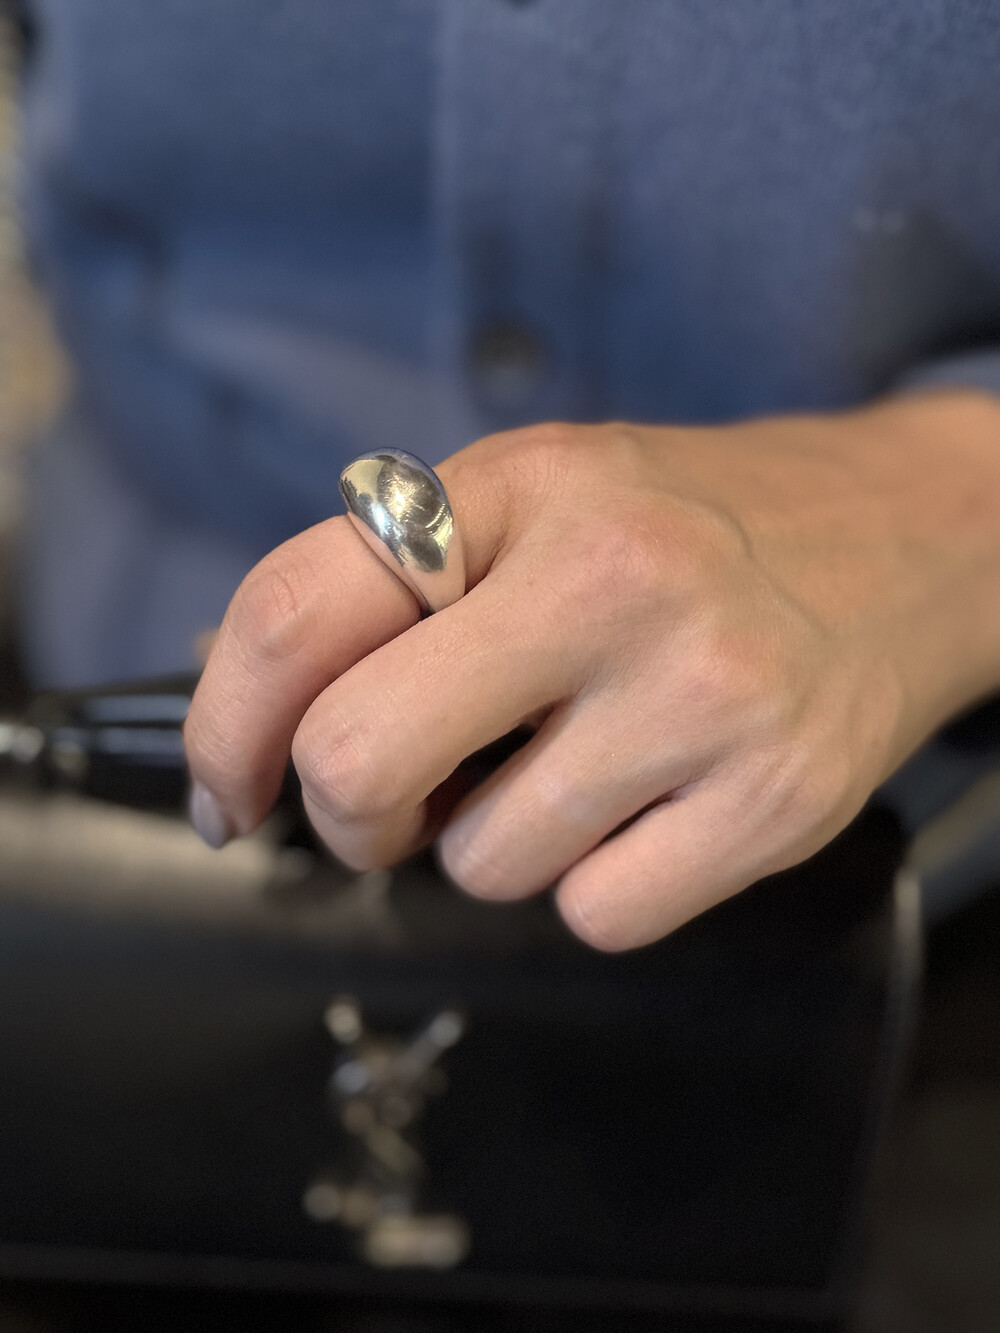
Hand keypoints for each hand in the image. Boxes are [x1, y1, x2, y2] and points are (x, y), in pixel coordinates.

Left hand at [184, 393, 999, 948]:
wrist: (906, 540)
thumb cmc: (692, 526)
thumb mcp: (537, 494)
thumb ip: (393, 577)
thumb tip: (239, 684)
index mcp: (523, 485)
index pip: (297, 612)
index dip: (225, 727)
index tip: (233, 789)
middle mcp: (611, 578)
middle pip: (358, 758)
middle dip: (350, 814)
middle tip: (391, 802)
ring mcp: (702, 694)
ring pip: (482, 864)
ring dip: (494, 842)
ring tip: (572, 768)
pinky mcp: (774, 800)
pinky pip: (594, 915)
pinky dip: (594, 885)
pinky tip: (646, 809)